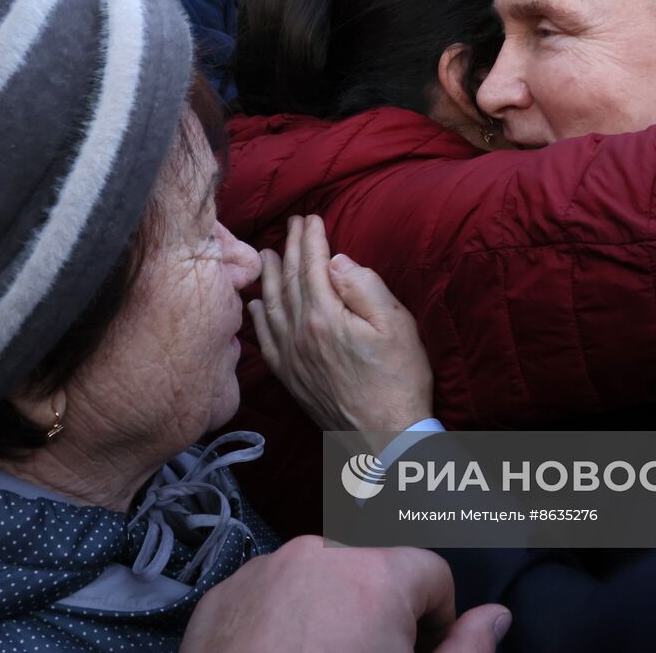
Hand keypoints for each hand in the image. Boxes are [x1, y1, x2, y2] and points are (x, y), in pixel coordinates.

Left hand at [180, 535, 510, 652]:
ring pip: (321, 575)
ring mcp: (265, 570)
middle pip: (375, 568)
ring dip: (332, 610)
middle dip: (381, 611)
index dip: (435, 620)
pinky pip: (273, 590)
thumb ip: (465, 652)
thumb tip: (494, 618)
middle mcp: (317, 555)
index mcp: (374, 575)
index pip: (432, 571)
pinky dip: (284, 619)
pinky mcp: (225, 593)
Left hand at [252, 214, 432, 431]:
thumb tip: (336, 261)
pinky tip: (255, 306)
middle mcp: (299, 333)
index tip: (311, 217)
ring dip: (271, 276)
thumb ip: (364, 287)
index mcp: (324, 316)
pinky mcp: (290, 378)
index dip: (311, 238)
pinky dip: (258, 318)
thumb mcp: (395, 326)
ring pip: (272, 306)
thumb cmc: (399, 381)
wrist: (386, 438)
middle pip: (290, 280)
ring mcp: (291, 357)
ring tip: (270, 253)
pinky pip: (266, 341)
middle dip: (291, 248)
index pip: (313, 266)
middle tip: (292, 224)